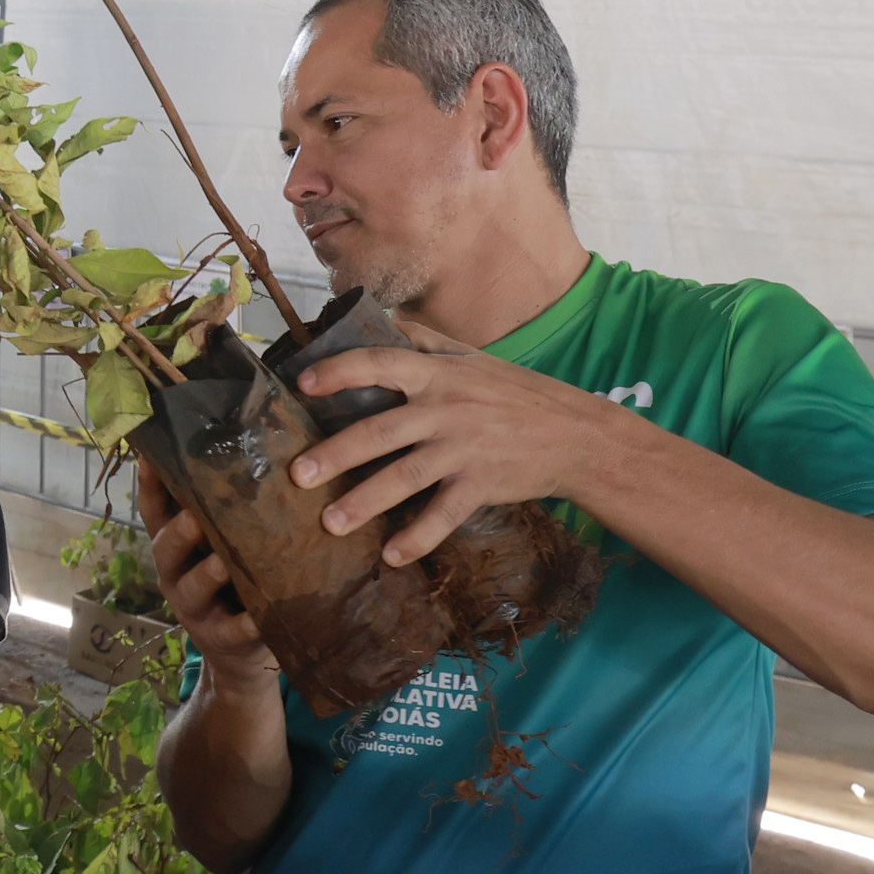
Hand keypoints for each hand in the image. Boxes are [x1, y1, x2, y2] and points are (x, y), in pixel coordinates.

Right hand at [136, 458, 270, 676]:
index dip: (150, 483)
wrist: (241, 651)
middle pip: (166, 547)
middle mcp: (175, 571)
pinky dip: (245, 625)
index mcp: (174, 542)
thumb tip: (248, 440)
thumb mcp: (222, 541)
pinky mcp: (221, 638)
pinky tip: (259, 618)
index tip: (151, 452)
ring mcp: (194, 607)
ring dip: (207, 574)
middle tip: (195, 516)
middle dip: (178, 531)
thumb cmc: (235, 577)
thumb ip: (226, 506)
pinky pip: (233, 631)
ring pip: (193, 588)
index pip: (155, 508)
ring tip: (223, 563)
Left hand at [287, 315, 630, 564]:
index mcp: (437, 374)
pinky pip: (444, 514)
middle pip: (381, 430)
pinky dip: (418, 536)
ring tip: (330, 523)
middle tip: (298, 473)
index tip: (303, 384)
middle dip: (336, 453)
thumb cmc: (516, 393)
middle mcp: (446, 409)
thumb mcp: (472, 357)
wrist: (575, 435)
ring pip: (405, 476)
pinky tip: (392, 555)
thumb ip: (423, 340)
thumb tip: (380, 318)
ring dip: (365, 502)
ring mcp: (463, 448)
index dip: (339, 371)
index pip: (379, 363)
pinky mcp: (482, 483)